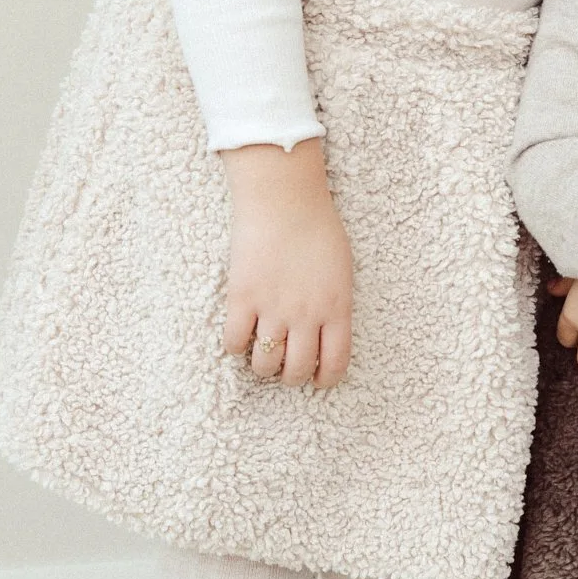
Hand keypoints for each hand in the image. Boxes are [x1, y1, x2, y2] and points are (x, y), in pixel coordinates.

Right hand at [221, 139, 352, 388]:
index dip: (324, 379)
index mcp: (336, 309)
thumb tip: (327, 329)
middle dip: (290, 376)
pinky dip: (236, 346)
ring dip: (262, 365)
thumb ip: (335, 303)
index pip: (334, 364)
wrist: (285, 199)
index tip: (317, 379)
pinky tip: (240, 333)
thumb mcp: (342, 270)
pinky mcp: (242, 298)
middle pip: (295, 370)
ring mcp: (273, 309)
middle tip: (284, 366)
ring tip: (261, 352)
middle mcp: (306, 316)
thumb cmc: (318, 227)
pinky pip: (234, 342)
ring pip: (264, 364)